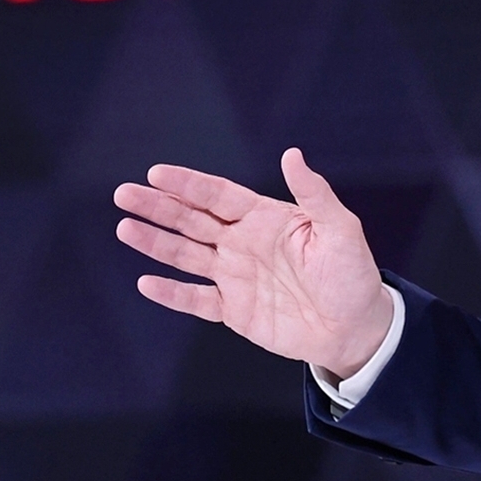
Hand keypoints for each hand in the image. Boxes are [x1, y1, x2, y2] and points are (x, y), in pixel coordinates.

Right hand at [114, 148, 393, 378]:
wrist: (356, 326)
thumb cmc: (353, 273)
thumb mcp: (340, 228)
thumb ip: (314, 194)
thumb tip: (292, 154)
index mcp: (266, 219)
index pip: (218, 195)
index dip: (188, 184)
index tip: (156, 173)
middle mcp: (244, 243)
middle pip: (192, 220)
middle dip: (159, 206)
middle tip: (124, 193)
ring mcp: (236, 276)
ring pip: (187, 255)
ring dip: (156, 242)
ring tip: (124, 227)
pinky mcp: (235, 310)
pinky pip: (196, 300)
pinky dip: (171, 293)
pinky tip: (145, 282)